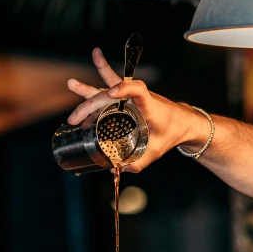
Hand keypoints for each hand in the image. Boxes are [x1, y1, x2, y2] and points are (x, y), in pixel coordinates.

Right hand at [67, 48, 208, 172]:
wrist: (181, 121)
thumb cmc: (171, 132)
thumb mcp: (157, 150)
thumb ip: (139, 162)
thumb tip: (118, 168)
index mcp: (149, 105)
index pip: (138, 90)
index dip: (125, 88)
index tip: (111, 93)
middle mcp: (137, 97)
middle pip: (111, 94)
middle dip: (90, 105)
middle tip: (75, 118)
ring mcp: (129, 98)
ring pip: (106, 88)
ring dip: (88, 89)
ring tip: (71, 83)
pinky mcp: (126, 100)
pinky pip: (108, 90)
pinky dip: (95, 88)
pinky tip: (82, 85)